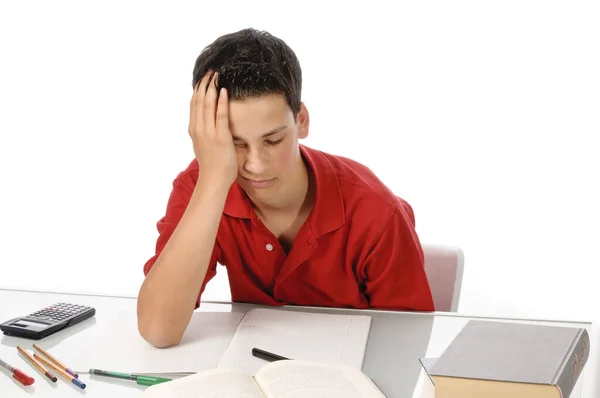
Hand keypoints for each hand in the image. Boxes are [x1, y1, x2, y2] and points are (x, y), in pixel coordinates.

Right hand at [188, 72, 237, 188]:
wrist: (214, 180)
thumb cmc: (212, 165)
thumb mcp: (203, 145)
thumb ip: (204, 133)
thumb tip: (208, 125)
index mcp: (194, 129)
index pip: (194, 104)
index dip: (198, 89)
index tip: (204, 78)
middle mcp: (198, 129)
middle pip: (199, 100)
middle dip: (205, 84)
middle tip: (211, 71)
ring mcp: (208, 133)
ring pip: (207, 104)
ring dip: (212, 87)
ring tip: (217, 75)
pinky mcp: (221, 137)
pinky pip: (221, 115)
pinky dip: (222, 102)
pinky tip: (224, 90)